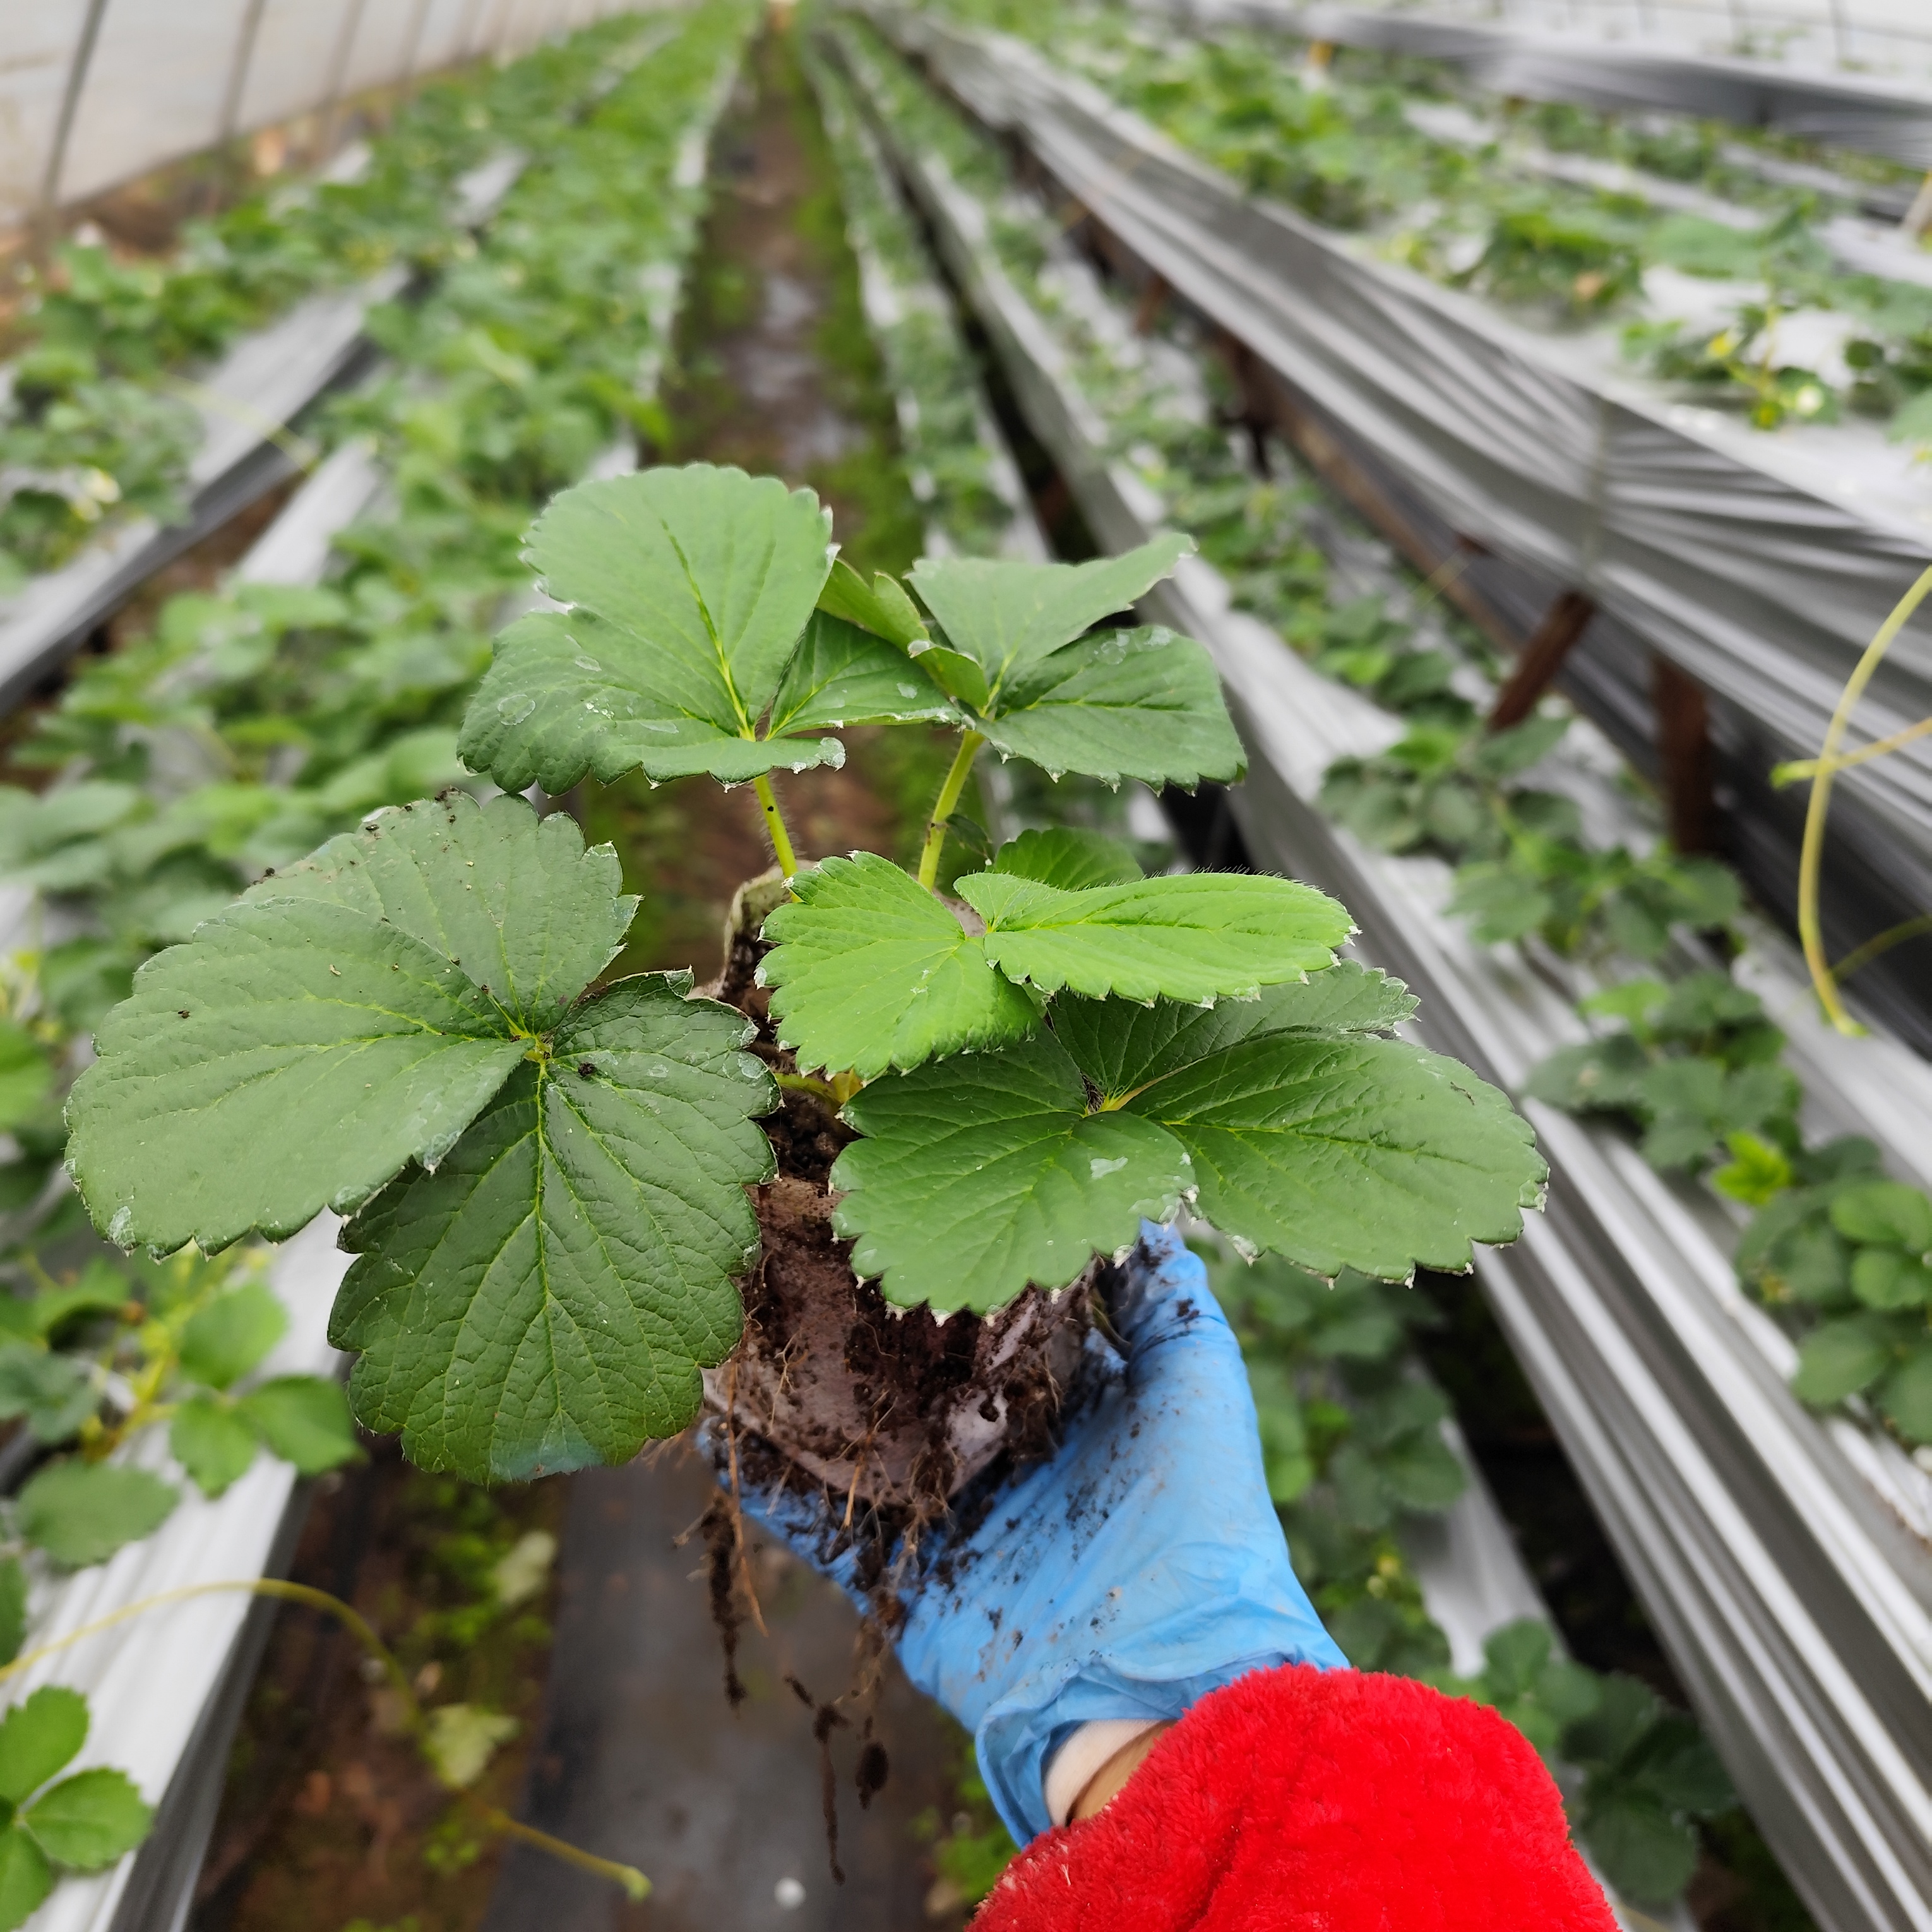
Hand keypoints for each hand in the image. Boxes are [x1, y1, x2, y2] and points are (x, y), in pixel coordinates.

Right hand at [707, 1222, 1344, 1840]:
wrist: (1166, 1687)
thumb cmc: (1199, 1521)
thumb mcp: (1200, 1385)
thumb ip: (1167, 1299)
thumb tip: (1138, 1210)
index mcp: (1072, 1403)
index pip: (1000, 1315)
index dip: (955, 1263)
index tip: (904, 1200)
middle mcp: (1003, 1451)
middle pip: (918, 1369)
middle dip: (866, 1315)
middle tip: (799, 1239)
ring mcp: (948, 1517)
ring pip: (858, 1436)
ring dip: (799, 1387)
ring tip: (738, 1314)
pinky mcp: (902, 1582)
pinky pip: (817, 1523)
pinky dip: (763, 1480)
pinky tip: (716, 1423)